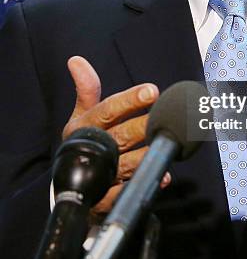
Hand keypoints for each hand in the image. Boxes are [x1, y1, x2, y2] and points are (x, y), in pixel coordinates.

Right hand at [63, 56, 169, 213]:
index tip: (152, 90)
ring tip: (164, 145)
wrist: (70, 183)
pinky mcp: (105, 198)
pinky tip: (163, 177)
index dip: (131, 100)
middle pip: (122, 136)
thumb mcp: (82, 115)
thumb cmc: (84, 141)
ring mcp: (101, 174)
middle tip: (163, 117)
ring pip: (127, 164)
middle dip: (142, 127)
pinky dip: (143, 185)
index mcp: (87, 126)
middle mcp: (95, 148)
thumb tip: (76, 60)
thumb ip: (87, 89)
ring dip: (146, 156)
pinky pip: (125, 193)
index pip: (109, 109)